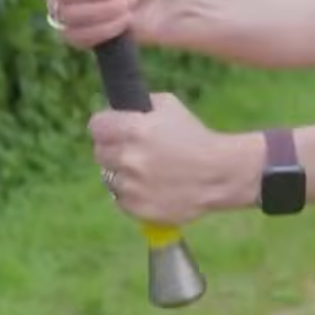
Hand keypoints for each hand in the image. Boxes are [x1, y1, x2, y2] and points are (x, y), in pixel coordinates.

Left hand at [90, 93, 258, 225]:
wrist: (218, 174)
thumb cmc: (195, 136)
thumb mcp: (169, 105)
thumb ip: (139, 105)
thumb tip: (115, 110)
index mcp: (134, 129)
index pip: (96, 125)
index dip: (105, 125)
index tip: (112, 128)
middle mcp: (128, 158)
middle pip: (100, 151)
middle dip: (113, 148)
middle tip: (132, 149)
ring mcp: (131, 186)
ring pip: (108, 176)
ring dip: (122, 172)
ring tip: (145, 170)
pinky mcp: (137, 209)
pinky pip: (120, 198)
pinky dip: (131, 193)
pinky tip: (151, 186)